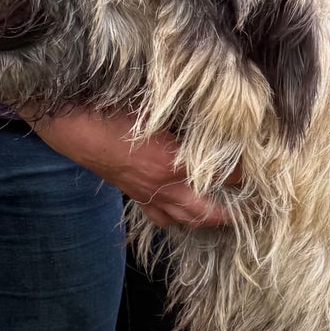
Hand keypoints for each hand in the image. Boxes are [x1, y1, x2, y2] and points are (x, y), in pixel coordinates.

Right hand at [28, 109, 231, 228]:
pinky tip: (181, 212)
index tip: (256, 166)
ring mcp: (148, 195)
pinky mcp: (134, 196)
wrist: (72, 125)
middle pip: (207, 212)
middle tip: (250, 210)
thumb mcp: (156, 110)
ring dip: (205, 220)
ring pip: (184, 220)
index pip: (222, 173)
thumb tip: (217, 118)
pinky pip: (159, 217)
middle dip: (232, 214)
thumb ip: (188, 120)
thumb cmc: (111, 110)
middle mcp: (164, 186)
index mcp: (173, 162)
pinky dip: (174, 218)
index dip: (242, 171)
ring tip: (222, 216)